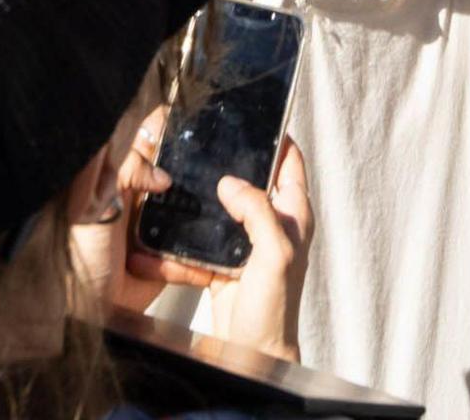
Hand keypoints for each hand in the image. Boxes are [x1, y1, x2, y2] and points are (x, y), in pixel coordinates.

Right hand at [104, 134, 310, 360]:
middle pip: (254, 177)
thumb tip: (231, 181)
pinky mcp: (223, 259)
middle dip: (234, 158)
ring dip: (209, 189)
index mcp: (294, 217)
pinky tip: (174, 208)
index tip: (256, 115)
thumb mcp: (274, 255)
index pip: (290, 163)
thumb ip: (258, 213)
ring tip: (186, 165)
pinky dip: (193, 222)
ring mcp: (247, 241)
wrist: (251, 354)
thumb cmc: (274, 310)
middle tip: (208, 137)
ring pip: (226, 202)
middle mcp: (273, 224)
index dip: (277, 137)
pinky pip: (206, 232)